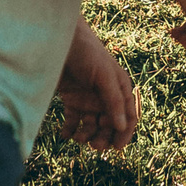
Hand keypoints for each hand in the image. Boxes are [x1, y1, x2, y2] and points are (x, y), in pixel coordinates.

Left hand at [56, 19, 137, 150]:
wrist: (57, 38)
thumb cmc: (85, 51)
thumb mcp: (103, 75)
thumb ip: (113, 100)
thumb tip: (123, 127)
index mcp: (119, 87)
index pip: (128, 115)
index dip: (125, 132)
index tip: (117, 147)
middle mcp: (105, 95)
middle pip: (109, 124)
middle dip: (103, 137)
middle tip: (94, 145)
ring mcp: (87, 98)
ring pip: (91, 125)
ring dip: (86, 135)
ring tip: (77, 138)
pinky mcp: (71, 99)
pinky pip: (73, 121)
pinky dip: (70, 130)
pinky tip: (65, 134)